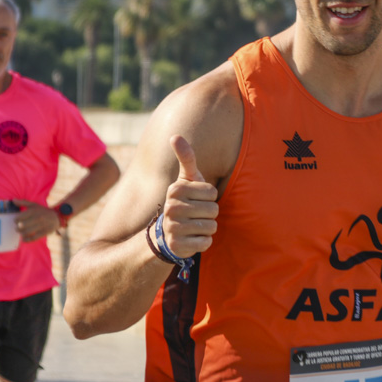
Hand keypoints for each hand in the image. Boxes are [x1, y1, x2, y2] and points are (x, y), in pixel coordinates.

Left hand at [12, 200, 59, 242]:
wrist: (57, 217)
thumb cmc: (42, 210)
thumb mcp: (33, 205)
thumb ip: (23, 202)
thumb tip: (13, 200)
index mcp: (33, 211)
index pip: (20, 217)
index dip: (16, 220)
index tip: (16, 221)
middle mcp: (37, 218)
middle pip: (22, 225)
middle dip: (17, 228)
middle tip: (17, 228)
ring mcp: (41, 225)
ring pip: (27, 232)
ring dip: (21, 233)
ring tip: (20, 233)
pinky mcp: (44, 232)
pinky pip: (34, 238)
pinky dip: (27, 239)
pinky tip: (24, 239)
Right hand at [155, 135, 218, 258]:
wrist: (168, 232)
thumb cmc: (185, 200)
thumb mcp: (187, 179)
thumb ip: (186, 158)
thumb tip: (175, 135)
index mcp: (175, 189)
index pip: (212, 192)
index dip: (210, 197)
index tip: (197, 199)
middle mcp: (171, 208)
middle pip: (213, 210)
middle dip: (210, 214)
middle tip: (196, 214)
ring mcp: (173, 227)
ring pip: (211, 226)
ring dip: (208, 228)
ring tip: (195, 225)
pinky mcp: (178, 245)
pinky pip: (206, 242)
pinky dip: (204, 242)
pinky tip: (192, 238)